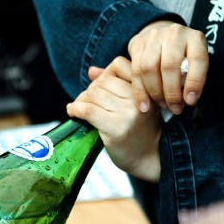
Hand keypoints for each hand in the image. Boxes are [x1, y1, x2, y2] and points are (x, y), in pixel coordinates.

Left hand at [66, 56, 161, 181]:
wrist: (151, 158)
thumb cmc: (142, 131)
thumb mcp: (135, 104)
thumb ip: (115, 85)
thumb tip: (91, 70)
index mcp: (145, 89)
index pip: (119, 65)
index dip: (104, 73)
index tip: (99, 86)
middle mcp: (138, 99)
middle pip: (102, 81)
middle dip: (90, 89)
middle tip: (85, 100)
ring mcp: (127, 114)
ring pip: (93, 94)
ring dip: (80, 100)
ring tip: (79, 108)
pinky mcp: (115, 128)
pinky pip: (88, 110)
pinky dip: (75, 109)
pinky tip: (72, 112)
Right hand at [127, 20, 207, 114]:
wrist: (163, 38)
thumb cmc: (183, 58)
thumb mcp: (195, 64)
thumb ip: (192, 79)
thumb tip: (186, 101)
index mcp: (195, 38)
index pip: (197, 59)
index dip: (194, 82)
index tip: (190, 101)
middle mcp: (175, 33)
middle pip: (170, 65)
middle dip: (171, 92)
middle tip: (174, 108)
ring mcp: (154, 37)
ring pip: (149, 68)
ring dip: (155, 92)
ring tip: (161, 105)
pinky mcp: (138, 44)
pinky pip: (135, 71)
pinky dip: (139, 92)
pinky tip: (144, 106)